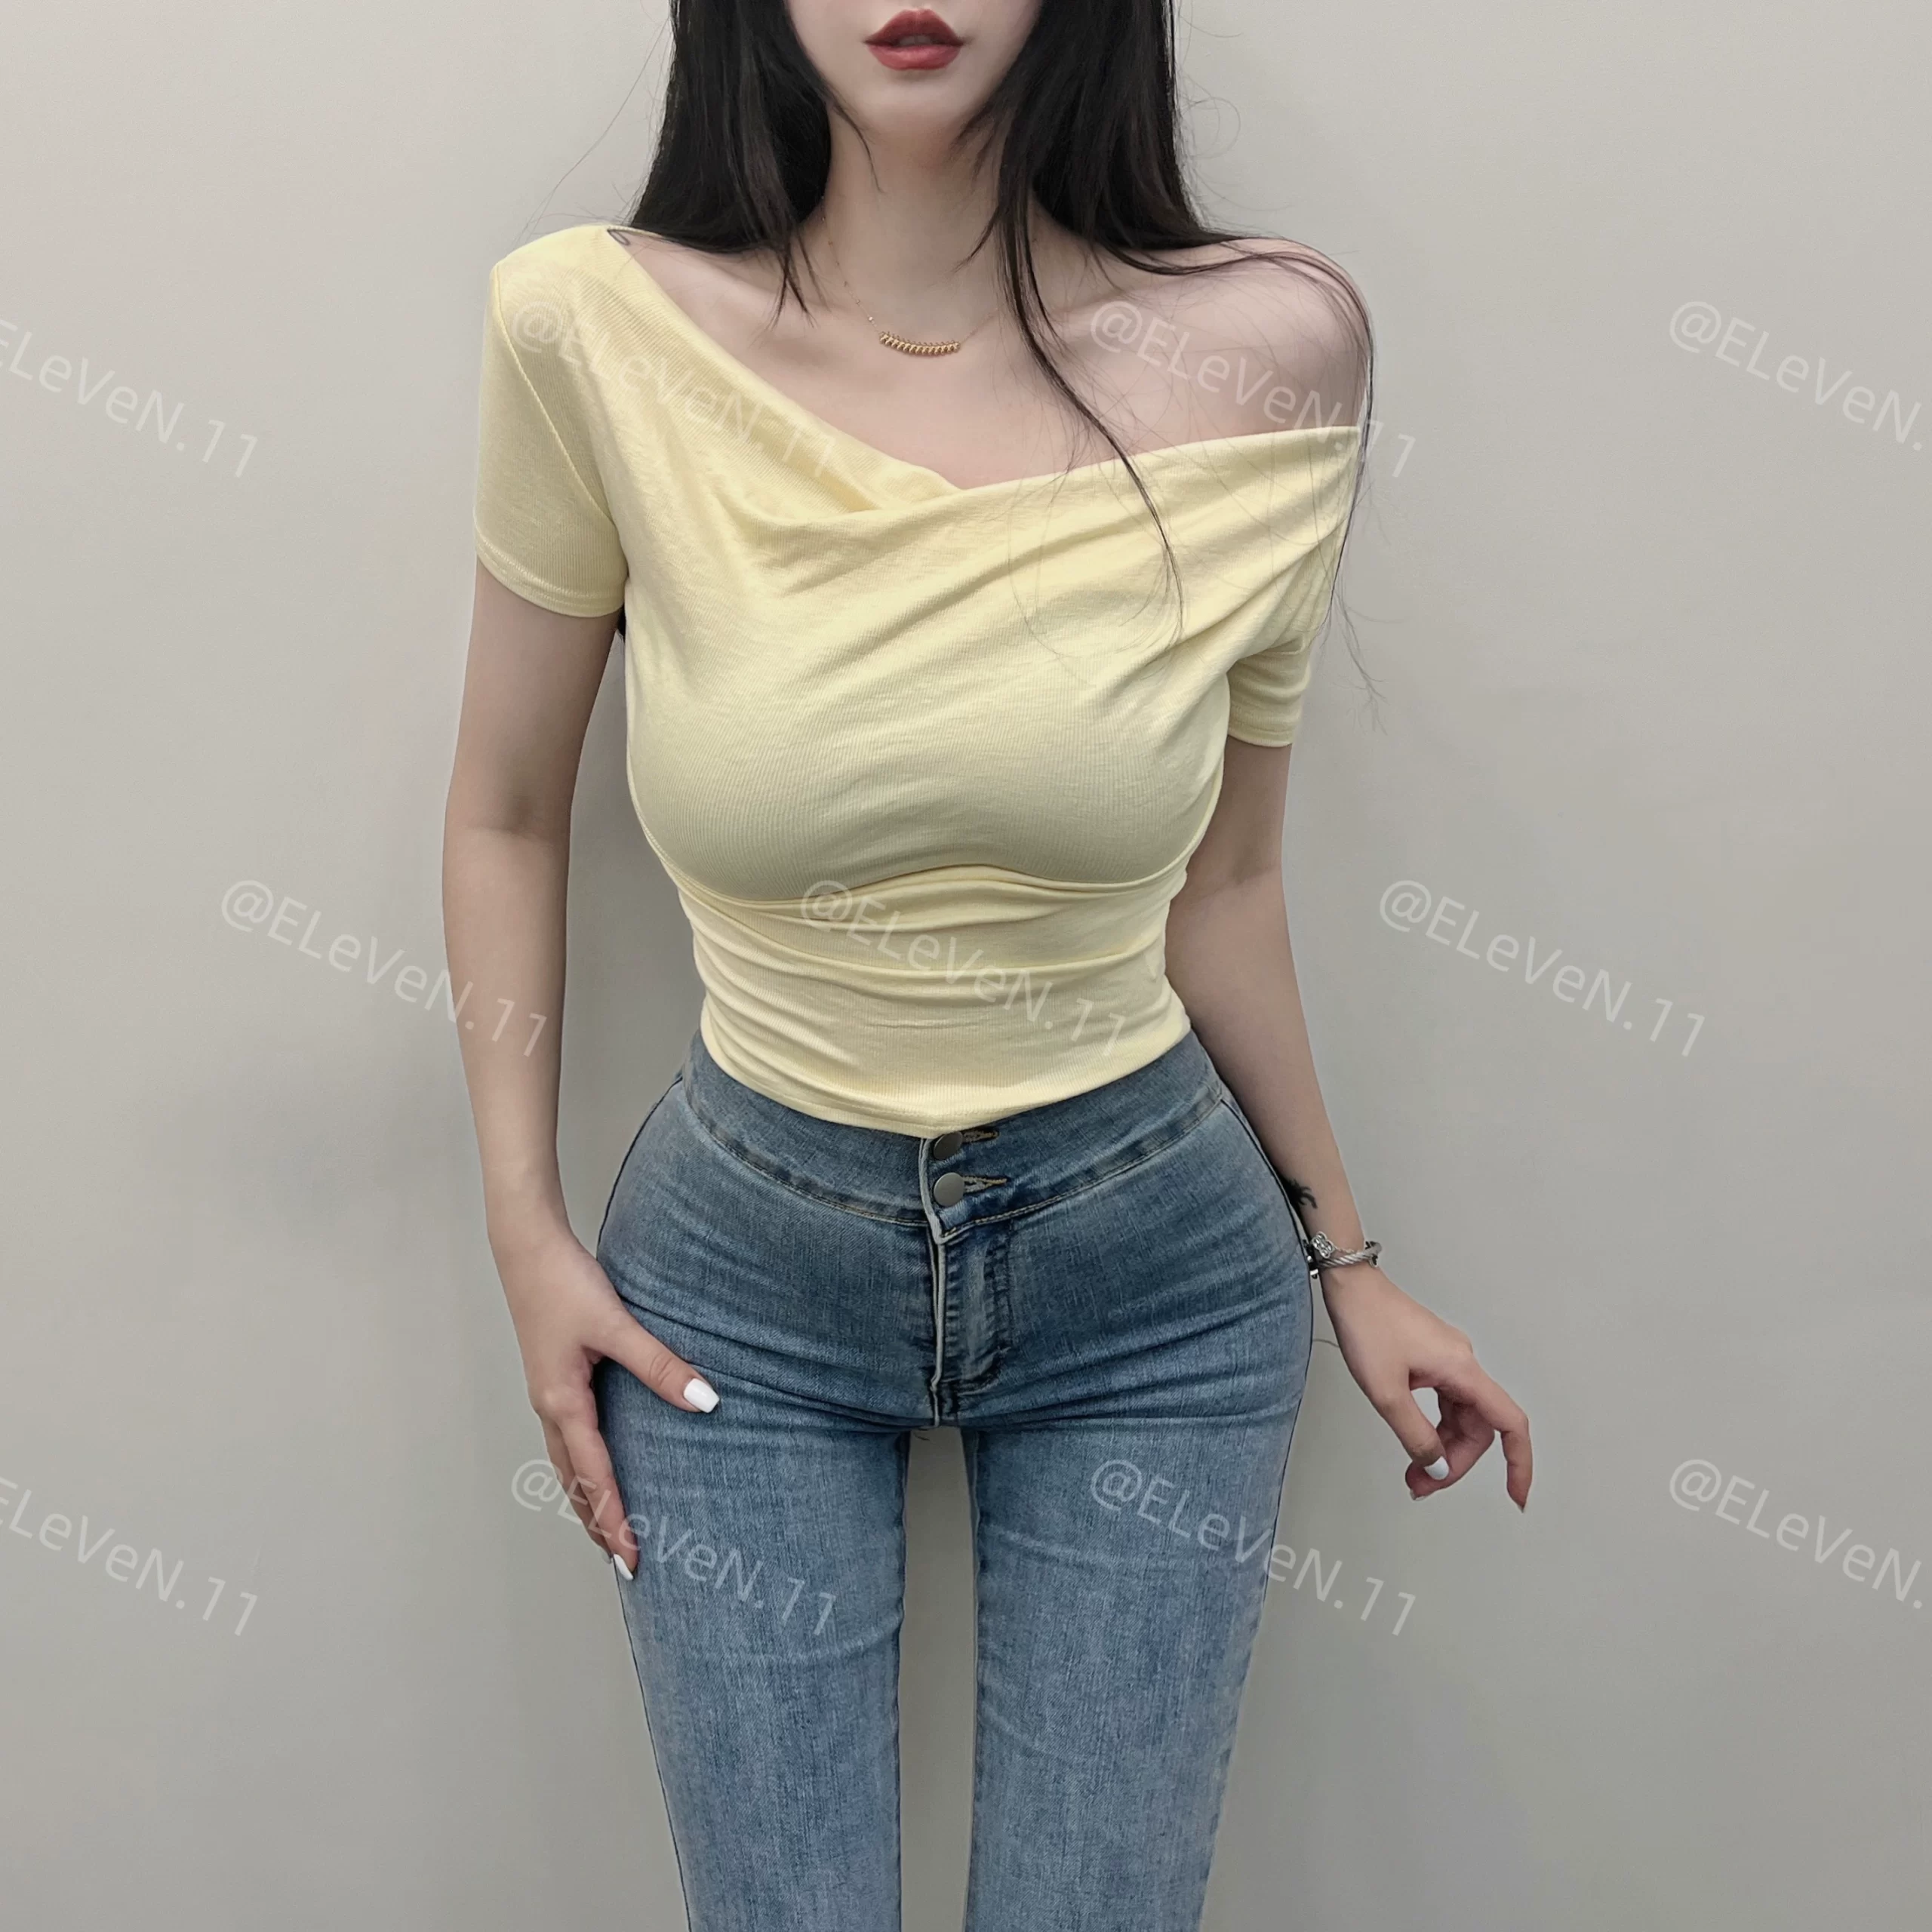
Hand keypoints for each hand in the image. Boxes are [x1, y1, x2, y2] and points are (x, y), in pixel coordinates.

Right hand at [494, 1223, 718, 1574]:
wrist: (526, 1248)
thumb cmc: (566, 1284)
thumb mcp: (617, 1325)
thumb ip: (660, 1364)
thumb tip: (705, 1401)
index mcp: (562, 1403)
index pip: (594, 1477)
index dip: (614, 1520)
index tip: (632, 1559)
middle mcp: (550, 1407)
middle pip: (573, 1482)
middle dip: (597, 1524)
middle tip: (624, 1563)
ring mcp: (548, 1394)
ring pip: (566, 1464)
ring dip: (586, 1500)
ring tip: (609, 1531)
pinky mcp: (553, 1379)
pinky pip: (567, 1439)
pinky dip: (582, 1467)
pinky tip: (598, 1465)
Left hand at [1320, 1265, 1530, 1507]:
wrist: (1350, 1287)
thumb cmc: (1367, 1324)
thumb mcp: (1387, 1393)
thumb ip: (1416, 1436)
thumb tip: (1438, 1467)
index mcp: (1462, 1370)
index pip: (1509, 1423)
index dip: (1519, 1462)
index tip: (1516, 1494)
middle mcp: (1463, 1364)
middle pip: (1479, 1428)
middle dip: (1454, 1463)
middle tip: (1423, 1484)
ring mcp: (1449, 1361)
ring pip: (1460, 1418)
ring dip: (1441, 1449)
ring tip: (1415, 1472)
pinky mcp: (1433, 1359)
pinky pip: (1446, 1403)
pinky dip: (1433, 1428)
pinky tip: (1416, 1441)